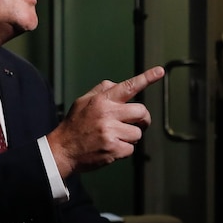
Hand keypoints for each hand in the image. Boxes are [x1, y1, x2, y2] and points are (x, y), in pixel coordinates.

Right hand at [48, 66, 165, 176]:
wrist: (62, 150)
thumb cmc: (75, 125)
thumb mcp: (83, 101)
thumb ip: (101, 91)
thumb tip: (117, 84)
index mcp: (102, 100)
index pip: (128, 86)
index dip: (146, 78)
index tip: (160, 71)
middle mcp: (107, 114)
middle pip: (141, 112)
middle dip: (143, 119)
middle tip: (137, 123)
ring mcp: (110, 132)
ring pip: (138, 133)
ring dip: (131, 137)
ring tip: (115, 137)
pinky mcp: (112, 149)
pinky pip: (131, 149)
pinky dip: (124, 150)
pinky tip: (111, 148)